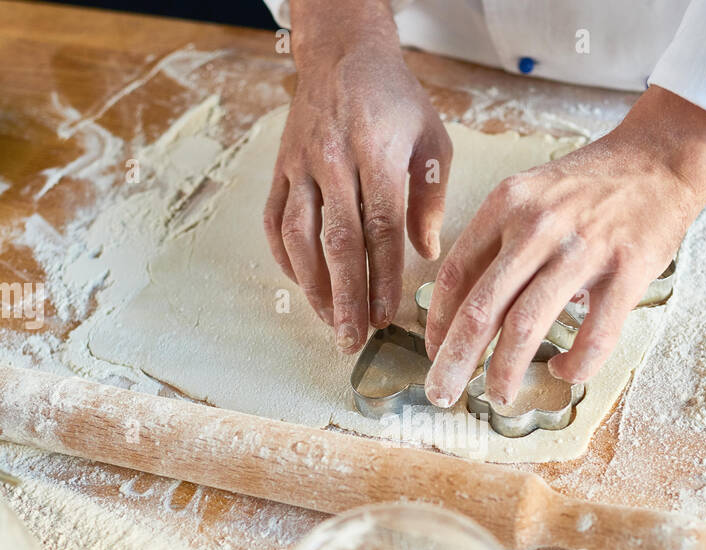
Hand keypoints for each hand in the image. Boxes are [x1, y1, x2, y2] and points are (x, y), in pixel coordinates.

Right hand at [263, 0, 452, 353]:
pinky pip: (274, 220)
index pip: (380, 228)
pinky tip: (303, 285)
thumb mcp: (432, 140)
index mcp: (378, 153)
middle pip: (338, 241)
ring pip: (299, 236)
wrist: (343, 54)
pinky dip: (285, 258)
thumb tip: (426, 254)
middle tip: (353, 339)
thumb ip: (431, 200)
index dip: (382, 277)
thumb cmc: (395, 101)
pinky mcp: (280, 168)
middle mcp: (335, 160)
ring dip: (312, 285)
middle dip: (346, 297)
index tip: (387, 316)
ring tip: (329, 322)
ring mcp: (301, 165)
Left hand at [423, 86, 705, 407]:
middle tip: (441, 394)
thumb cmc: (590, 184)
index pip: (455, 273)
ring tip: (497, 395)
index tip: (433, 353)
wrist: (661, 156)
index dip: (438, 322)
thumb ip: (498, 241)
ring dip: (505, 370)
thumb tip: (465, 302)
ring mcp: (582, 249)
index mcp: (506, 204)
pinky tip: (562, 370)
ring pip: (526, 325)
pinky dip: (574, 364)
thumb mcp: (530, 194)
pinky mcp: (626, 271)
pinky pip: (593, 336)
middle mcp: (537, 226)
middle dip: (455, 361)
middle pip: (481, 308)